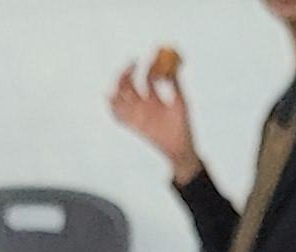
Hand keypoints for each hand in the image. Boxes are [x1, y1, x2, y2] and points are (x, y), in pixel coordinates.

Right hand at [107, 61, 194, 182]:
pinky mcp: (133, 125)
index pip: (145, 77)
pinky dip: (112, 106)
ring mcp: (136, 116)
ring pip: (118, 97)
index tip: (150, 58)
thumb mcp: (180, 102)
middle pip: (126, 84)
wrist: (181, 148)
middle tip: (133, 63)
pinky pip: (117, 116)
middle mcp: (142, 106)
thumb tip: (172, 66)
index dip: (146, 66)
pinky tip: (114, 96)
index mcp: (153, 99)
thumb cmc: (183, 127)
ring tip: (127, 78)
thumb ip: (176, 84)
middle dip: (126, 72)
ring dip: (118, 85)